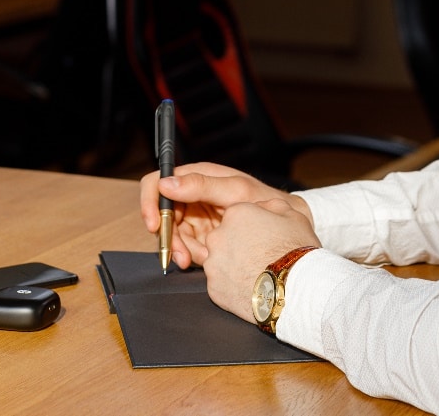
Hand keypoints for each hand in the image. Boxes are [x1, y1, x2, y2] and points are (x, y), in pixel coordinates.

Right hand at [139, 162, 311, 269]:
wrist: (288, 229)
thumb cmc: (266, 202)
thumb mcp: (236, 191)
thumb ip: (202, 185)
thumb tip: (166, 183)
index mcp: (198, 177)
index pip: (159, 182)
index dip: (150, 202)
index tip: (152, 224)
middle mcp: (193, 196)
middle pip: (163, 214)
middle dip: (168, 236)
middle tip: (180, 255)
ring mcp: (198, 218)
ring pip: (173, 235)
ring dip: (181, 250)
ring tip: (199, 259)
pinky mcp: (204, 238)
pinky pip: (187, 248)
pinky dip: (193, 257)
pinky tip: (207, 260)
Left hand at [200, 198, 319, 319]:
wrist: (294, 290)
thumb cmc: (296, 251)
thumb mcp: (293, 216)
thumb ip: (271, 206)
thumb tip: (261, 207)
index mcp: (235, 214)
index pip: (236, 217)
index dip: (252, 229)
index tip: (264, 239)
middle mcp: (217, 236)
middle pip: (224, 238)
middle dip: (238, 246)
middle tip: (259, 257)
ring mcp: (213, 264)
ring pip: (219, 261)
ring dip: (233, 266)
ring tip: (256, 274)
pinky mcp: (213, 288)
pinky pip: (220, 283)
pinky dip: (231, 286)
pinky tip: (250, 288)